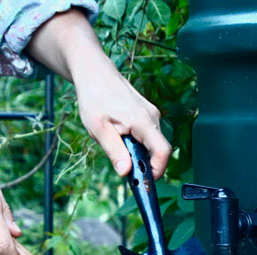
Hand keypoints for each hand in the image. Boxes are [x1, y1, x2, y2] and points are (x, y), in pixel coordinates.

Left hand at [26, 9, 171, 178]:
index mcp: (142, 121)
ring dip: (138, 151)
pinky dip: (136, 142)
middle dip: (144, 163)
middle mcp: (152, 117)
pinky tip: (118, 134)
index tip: (143, 180)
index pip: (163, 151)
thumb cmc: (94, 97)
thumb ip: (114, 151)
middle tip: (122, 165)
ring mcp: (151, 114)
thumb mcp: (98, 128)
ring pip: (152, 142)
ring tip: (114, 143)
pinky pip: (147, 134)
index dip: (157, 170)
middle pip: (158, 149)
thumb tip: (126, 172)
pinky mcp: (147, 113)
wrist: (94, 72)